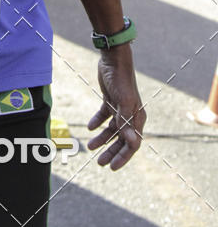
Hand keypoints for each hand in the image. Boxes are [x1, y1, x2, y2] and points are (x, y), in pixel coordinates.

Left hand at [87, 46, 145, 169]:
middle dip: (111, 151)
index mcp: (137, 118)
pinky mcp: (110, 100)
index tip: (112, 167)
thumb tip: (133, 143)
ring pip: (111, 129)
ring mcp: (120, 108)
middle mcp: (130, 115)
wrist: (113, 59)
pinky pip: (104, 116)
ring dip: (102, 139)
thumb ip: (127, 123)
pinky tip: (89, 127)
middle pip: (121, 139)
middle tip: (100, 163)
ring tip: (90, 146)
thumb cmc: (121, 80)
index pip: (132, 144)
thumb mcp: (124, 103)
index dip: (123, 157)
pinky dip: (97, 122)